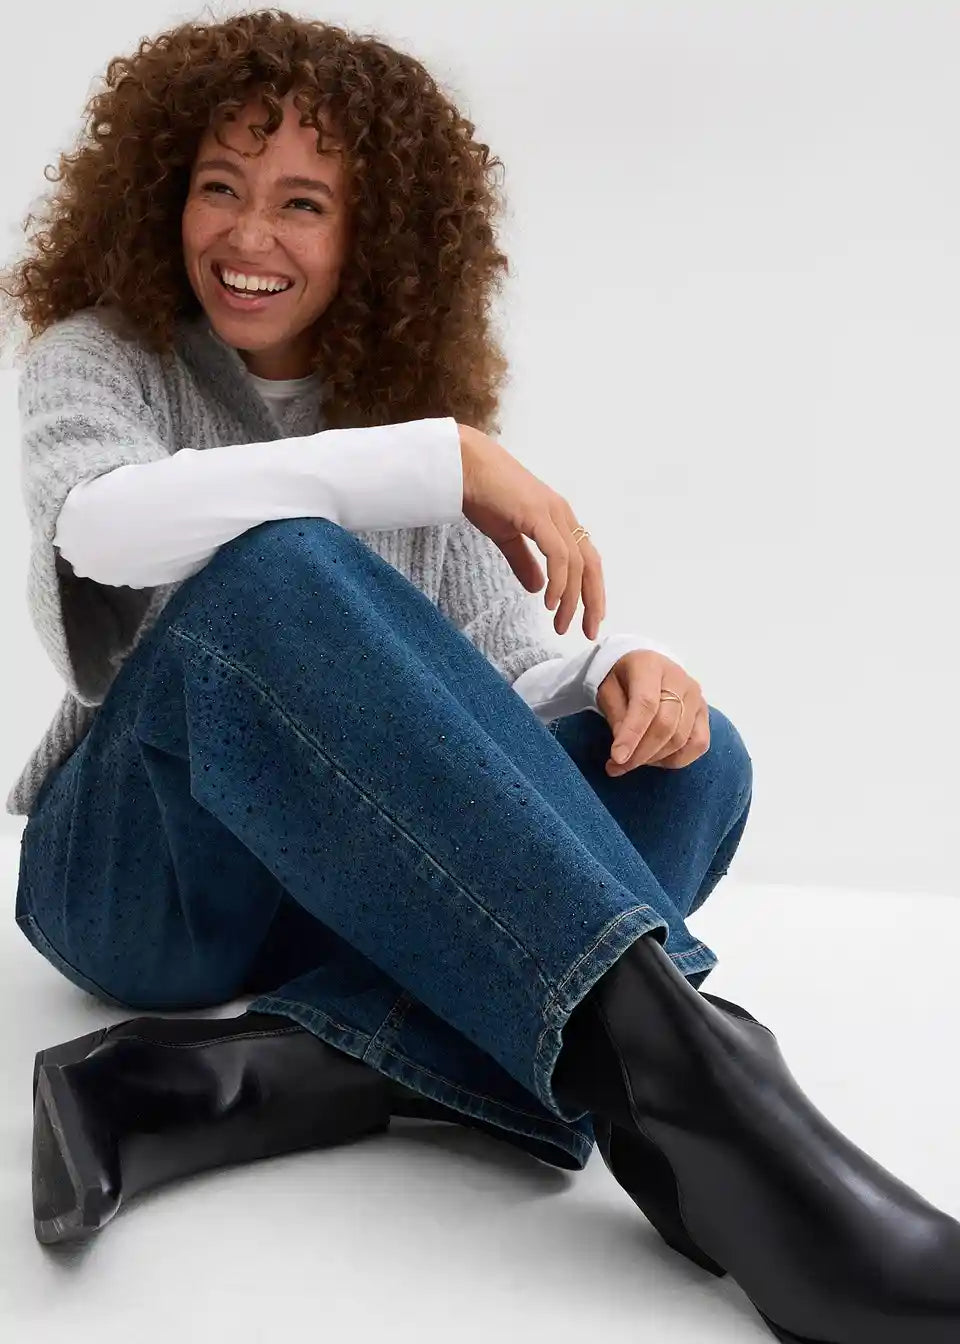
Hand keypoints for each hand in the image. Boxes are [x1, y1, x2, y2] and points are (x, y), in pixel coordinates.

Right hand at [457, 423, 605, 639]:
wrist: (464, 467)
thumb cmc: (483, 494)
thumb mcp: (507, 536)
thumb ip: (523, 561)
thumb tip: (538, 587)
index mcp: (558, 520)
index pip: (586, 560)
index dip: (591, 589)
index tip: (588, 617)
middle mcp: (563, 516)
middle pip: (591, 564)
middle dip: (592, 600)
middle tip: (588, 631)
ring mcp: (553, 514)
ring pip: (576, 564)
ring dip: (572, 598)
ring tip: (561, 622)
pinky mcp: (538, 515)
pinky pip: (558, 555)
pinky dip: (559, 581)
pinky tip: (551, 601)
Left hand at [596, 650, 709, 773]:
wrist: (644, 666)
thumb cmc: (622, 678)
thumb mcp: (607, 689)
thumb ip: (615, 716)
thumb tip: (624, 751)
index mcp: (650, 666)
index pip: (646, 704)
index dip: (632, 734)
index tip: (617, 758)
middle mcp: (679, 678)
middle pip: (666, 725)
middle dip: (640, 753)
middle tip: (618, 766)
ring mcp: (696, 696)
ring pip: (681, 738)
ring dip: (654, 758)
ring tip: (633, 760)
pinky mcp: (704, 712)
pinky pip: (698, 744)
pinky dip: (676, 759)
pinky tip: (656, 758)